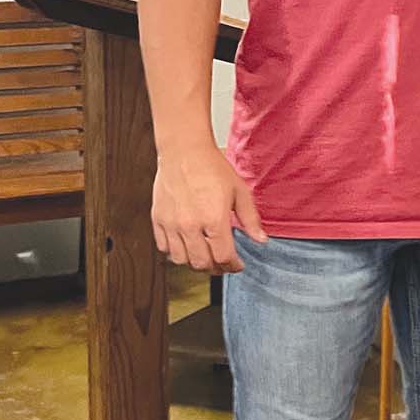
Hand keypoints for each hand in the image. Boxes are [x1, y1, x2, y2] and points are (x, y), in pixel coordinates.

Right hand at [152, 146, 266, 273]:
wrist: (184, 151)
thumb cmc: (212, 168)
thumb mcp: (239, 191)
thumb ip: (250, 219)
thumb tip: (261, 240)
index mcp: (214, 219)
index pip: (223, 257)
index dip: (233, 266)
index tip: (237, 265)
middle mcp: (191, 225)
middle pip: (202, 263)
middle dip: (216, 268)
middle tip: (222, 264)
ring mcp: (172, 224)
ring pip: (181, 260)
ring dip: (195, 262)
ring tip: (204, 255)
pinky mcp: (158, 219)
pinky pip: (164, 247)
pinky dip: (175, 252)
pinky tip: (186, 245)